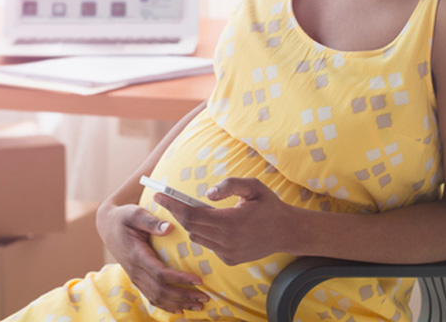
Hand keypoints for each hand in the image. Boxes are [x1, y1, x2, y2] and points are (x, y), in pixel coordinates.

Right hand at [96, 201, 209, 312]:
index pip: (160, 274)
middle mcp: (135, 271)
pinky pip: (152, 298)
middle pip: (161, 291)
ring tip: (199, 305)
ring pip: (157, 298)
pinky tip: (182, 309)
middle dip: (184, 296)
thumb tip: (169, 227)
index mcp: (137, 255)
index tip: (198, 280)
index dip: (180, 279)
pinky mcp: (137, 280)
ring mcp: (136, 278)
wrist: (107, 226)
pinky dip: (167, 306)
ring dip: (179, 304)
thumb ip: (151, 222)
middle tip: (205, 297)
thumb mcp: (135, 213)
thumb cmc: (124, 218)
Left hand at [154, 177, 294, 264]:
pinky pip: (208, 245)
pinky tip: (211, 224)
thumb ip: (230, 185)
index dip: (173, 204)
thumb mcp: (253, 186)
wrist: (286, 232)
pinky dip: (205, 234)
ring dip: (192, 223)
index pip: (191, 214)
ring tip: (191, 209)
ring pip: (197, 237)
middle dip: (177, 212)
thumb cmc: (269, 205)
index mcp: (230, 222)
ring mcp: (228, 253)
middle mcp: (227, 241)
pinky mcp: (229, 260)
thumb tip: (208, 193)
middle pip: (190, 226)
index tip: (158, 194)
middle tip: (169, 199)